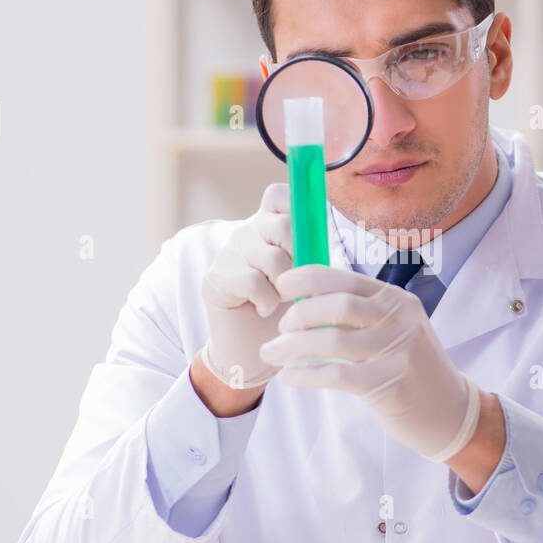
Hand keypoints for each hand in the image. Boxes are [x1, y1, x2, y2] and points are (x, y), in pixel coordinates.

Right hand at [199, 184, 294, 387]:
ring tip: (281, 300)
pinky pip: (255, 282)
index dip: (297, 203)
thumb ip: (312, 252)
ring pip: (273, 258)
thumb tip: (326, 240)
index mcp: (270, 224)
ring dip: (286, 287)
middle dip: (301, 257)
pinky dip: (267, 302)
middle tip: (299, 280)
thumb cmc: (284, 309)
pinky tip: (263, 309)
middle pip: (284, 225)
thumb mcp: (304, 276)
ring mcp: (229, 252)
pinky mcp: (216, 277)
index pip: (279, 195)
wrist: (251, 347)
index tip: (310, 230)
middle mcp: (248, 231)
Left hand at [259, 264, 480, 461]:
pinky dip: (305, 374)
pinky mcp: (389, 385)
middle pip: (337, 305)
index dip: (309, 278)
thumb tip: (306, 301)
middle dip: (299, 314)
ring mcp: (398, 353)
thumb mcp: (397, 330)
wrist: (451, 412)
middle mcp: (400, 321)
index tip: (283, 285)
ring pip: (332, 339)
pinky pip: (336, 375)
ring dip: (292, 346)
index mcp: (398, 301)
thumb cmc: (413, 369)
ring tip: (271, 353)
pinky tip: (288, 377)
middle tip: (280, 327)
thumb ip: (363, 314)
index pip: (347, 279)